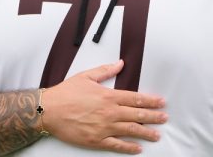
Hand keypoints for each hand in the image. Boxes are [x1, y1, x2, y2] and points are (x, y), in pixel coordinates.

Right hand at [41, 60, 167, 153]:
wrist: (48, 110)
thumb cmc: (65, 93)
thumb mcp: (86, 76)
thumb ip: (105, 71)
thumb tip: (120, 64)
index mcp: (108, 96)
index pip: (135, 98)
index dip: (150, 101)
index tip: (161, 102)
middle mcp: (109, 112)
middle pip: (137, 114)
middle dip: (153, 117)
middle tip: (164, 118)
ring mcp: (104, 127)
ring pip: (130, 130)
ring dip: (146, 133)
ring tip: (157, 135)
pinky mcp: (96, 140)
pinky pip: (116, 145)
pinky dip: (128, 148)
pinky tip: (137, 148)